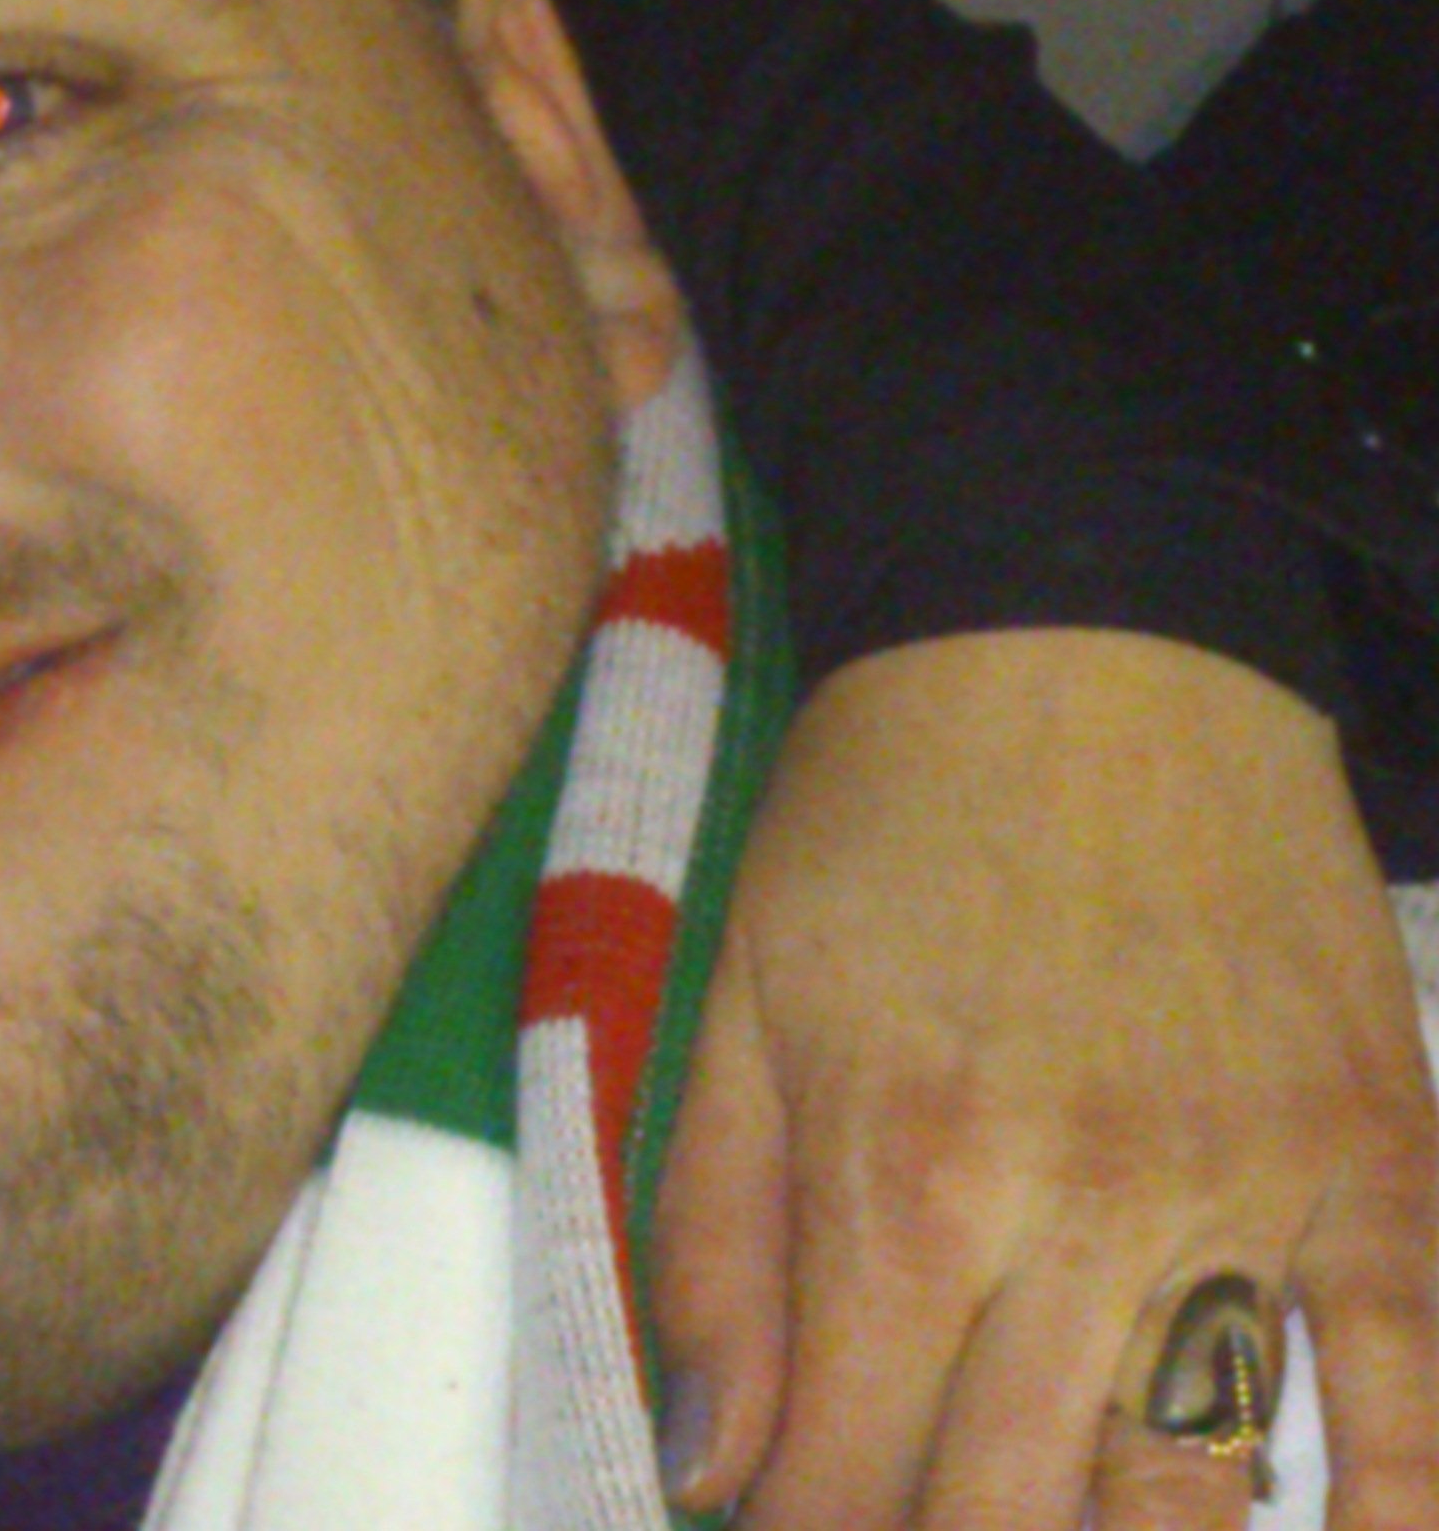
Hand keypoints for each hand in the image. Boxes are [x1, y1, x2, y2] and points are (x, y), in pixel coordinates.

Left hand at [651, 628, 1437, 1529]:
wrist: (1085, 632)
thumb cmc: (881, 815)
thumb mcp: (735, 1005)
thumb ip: (714, 1247)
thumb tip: (705, 1462)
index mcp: (902, 1181)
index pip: (850, 1472)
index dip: (810, 1527)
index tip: (795, 1518)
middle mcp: (1085, 1217)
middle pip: (1015, 1510)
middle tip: (910, 1517)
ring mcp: (1255, 1196)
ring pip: (1196, 1487)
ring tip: (1054, 1514)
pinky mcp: (1384, 1156)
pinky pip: (1412, 1384)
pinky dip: (1383, 1497)